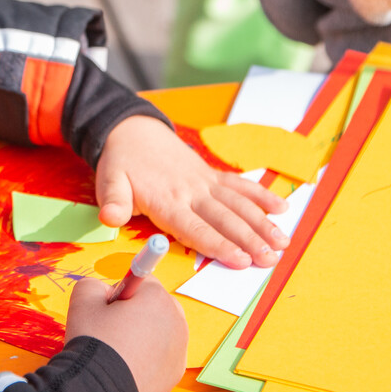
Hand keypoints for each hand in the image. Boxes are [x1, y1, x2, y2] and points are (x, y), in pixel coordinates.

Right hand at [65, 277, 186, 391]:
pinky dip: (146, 362)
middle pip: (155, 308)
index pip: (141, 282)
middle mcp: (176, 323)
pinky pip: (159, 360)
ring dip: (142, 339)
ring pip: (159, 335)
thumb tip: (104, 292)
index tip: (106, 311)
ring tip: (116, 354)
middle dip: (136, 315)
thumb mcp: (82, 299)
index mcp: (158, 299)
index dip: (119, 294)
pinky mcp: (174, 377)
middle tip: (110, 332)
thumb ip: (95, 285)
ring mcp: (179, 352)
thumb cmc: (94, 344)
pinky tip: (124, 370)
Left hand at [95, 115, 289, 269]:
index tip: (240, 260)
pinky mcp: (211, 175)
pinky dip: (261, 196)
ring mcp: (204, 182)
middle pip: (224, 219)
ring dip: (262, 223)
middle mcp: (191, 192)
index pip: (196, 228)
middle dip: (250, 240)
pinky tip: (281, 209)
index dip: (219, 245)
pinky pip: (240, 186)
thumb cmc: (122, 163)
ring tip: (282, 242)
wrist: (134, 131)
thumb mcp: (109, 181)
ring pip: (238, 204)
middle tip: (270, 259)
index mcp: (167, 200)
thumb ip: (114, 201)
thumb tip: (111, 218)